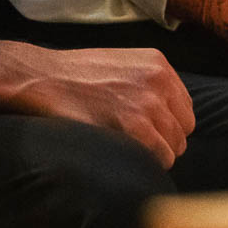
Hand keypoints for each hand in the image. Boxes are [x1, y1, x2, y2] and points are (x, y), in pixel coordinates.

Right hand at [0, 39, 194, 169]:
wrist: (42, 77)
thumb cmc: (76, 75)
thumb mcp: (124, 64)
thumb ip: (150, 84)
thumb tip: (168, 115)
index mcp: (159, 65)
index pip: (185, 107)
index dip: (169, 124)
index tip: (151, 131)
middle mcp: (160, 82)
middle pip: (183, 129)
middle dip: (165, 140)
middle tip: (138, 144)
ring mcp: (149, 104)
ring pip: (175, 147)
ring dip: (156, 154)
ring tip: (130, 150)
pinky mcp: (135, 127)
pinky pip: (160, 157)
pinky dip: (148, 163)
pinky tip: (127, 156)